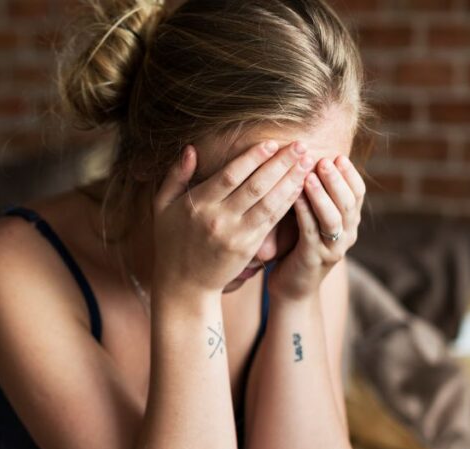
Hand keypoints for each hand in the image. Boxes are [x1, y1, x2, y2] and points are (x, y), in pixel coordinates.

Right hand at [152, 140, 314, 294]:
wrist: (183, 284)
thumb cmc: (171, 241)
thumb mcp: (162, 206)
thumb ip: (175, 176)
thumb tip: (191, 149)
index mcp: (197, 205)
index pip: (230, 176)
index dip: (252, 158)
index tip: (271, 142)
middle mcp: (217, 218)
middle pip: (255, 186)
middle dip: (280, 164)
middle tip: (300, 145)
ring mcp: (235, 234)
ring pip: (268, 202)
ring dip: (290, 181)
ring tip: (307, 161)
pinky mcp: (247, 247)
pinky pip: (271, 221)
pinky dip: (287, 202)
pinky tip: (300, 188)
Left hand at [268, 156, 365, 300]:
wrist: (293, 288)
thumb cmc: (299, 247)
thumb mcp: (314, 219)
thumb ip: (318, 197)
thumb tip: (312, 160)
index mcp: (350, 223)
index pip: (358, 194)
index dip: (350, 174)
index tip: (337, 156)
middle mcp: (346, 235)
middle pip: (348, 203)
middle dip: (336, 180)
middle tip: (324, 160)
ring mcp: (332, 249)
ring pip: (333, 218)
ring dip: (322, 194)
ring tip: (310, 175)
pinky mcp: (313, 258)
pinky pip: (310, 231)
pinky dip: (304, 212)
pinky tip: (295, 196)